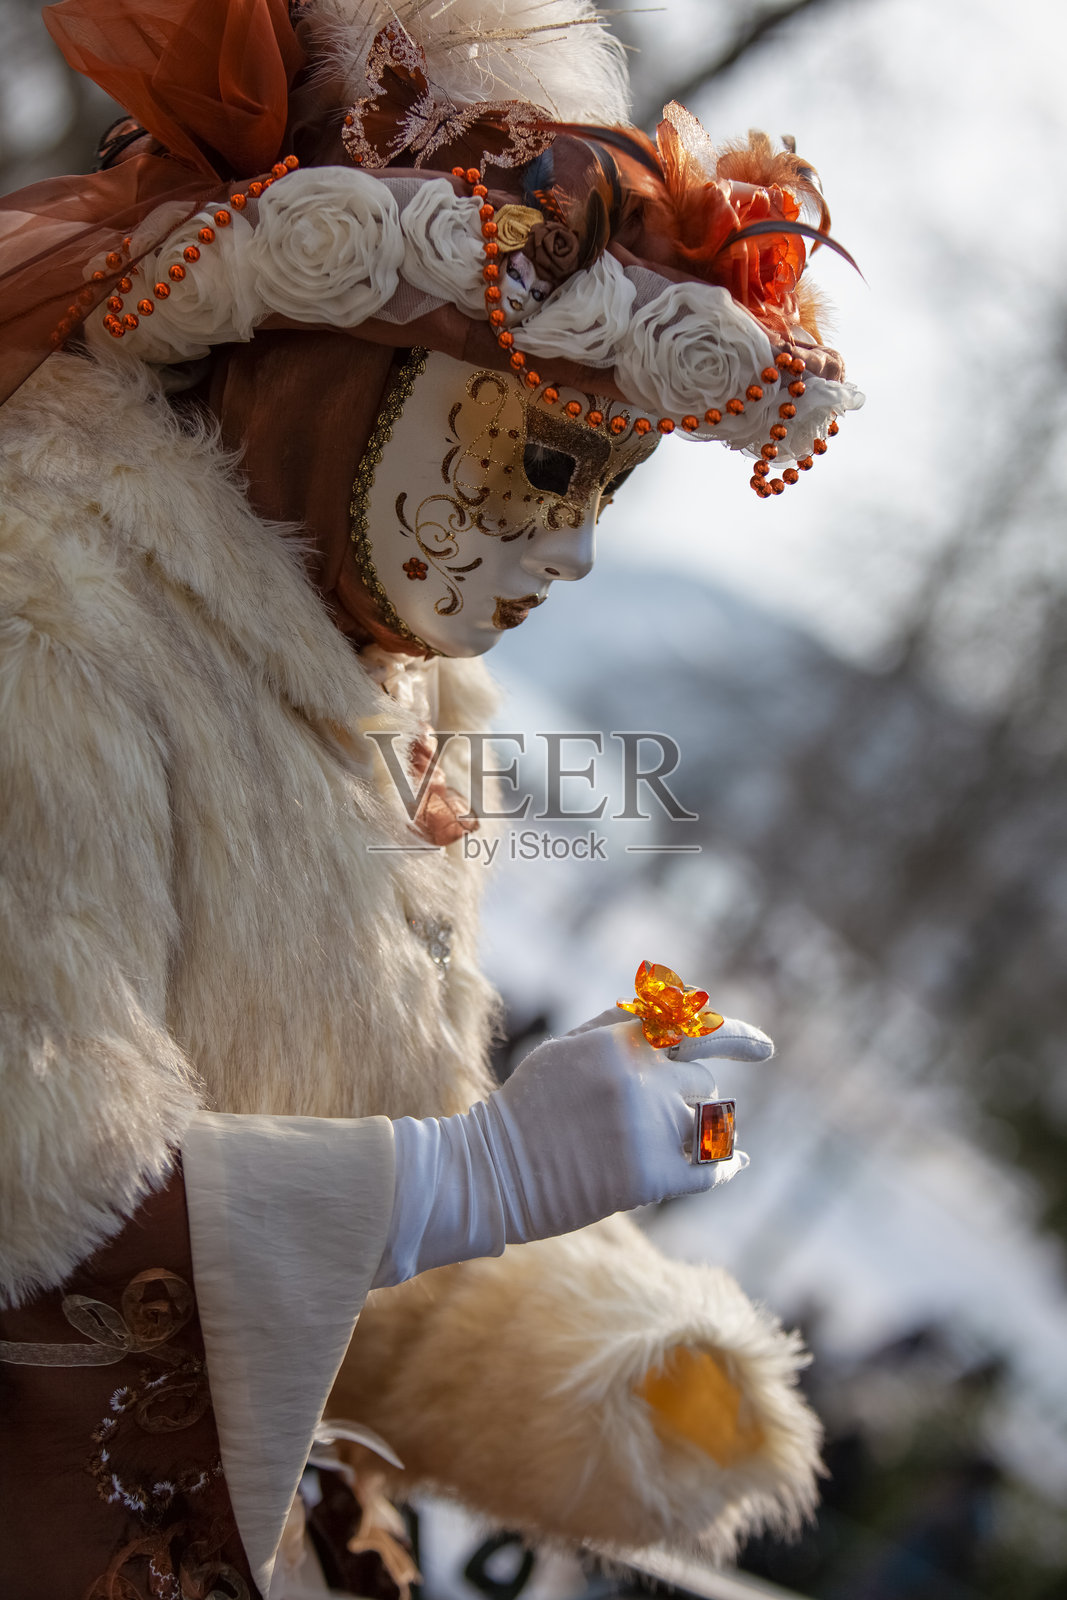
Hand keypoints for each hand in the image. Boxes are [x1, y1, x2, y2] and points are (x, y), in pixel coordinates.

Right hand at [373, 1009, 771, 1287]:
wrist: (490, 1172)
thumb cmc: (529, 1107)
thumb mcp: (568, 1049)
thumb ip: (622, 1026)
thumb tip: (680, 1008)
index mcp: (619, 1044)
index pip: (695, 1030)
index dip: (736, 1037)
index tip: (765, 1050)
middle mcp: (639, 1081)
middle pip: (702, 1083)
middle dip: (688, 1096)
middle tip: (656, 1114)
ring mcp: (647, 1130)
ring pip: (708, 1123)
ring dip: (696, 1131)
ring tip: (664, 1142)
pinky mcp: (649, 1178)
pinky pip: (711, 1169)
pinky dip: (726, 1167)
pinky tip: (735, 1165)